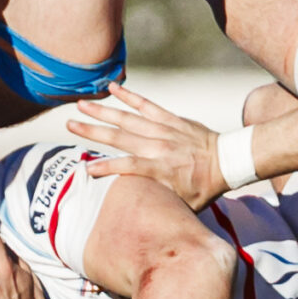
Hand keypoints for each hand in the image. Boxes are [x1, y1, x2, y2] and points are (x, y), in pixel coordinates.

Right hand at [68, 84, 229, 210]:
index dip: (106, 167)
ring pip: (128, 118)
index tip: (85, 169)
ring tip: (81, 104)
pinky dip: (129, 96)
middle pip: (120, 137)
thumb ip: (158, 202)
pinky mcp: (170, 119)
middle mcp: (159, 147)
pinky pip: (146, 105)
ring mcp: (164, 130)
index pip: (128, 167)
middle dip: (93, 130)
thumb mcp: (182, 204)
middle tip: (69, 124)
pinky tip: (112, 88)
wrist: (228, 162)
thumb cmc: (204, 188)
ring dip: (103, 111)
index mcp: (160, 170)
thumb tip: (136, 210)